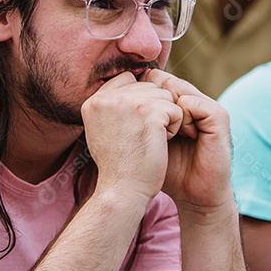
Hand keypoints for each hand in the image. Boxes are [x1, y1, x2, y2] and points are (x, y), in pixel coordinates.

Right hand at [81, 72, 182, 202]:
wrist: (122, 190)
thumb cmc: (118, 166)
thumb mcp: (103, 129)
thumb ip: (112, 106)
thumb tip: (131, 83)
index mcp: (94, 100)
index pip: (128, 80)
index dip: (141, 100)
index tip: (135, 127)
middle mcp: (108, 97)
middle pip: (149, 87)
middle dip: (155, 110)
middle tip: (142, 137)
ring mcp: (129, 102)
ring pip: (165, 96)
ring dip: (165, 118)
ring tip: (150, 140)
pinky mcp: (150, 112)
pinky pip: (176, 109)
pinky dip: (174, 127)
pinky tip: (160, 144)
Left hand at [142, 70, 233, 216]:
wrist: (194, 193)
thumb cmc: (166, 171)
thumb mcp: (143, 140)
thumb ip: (129, 119)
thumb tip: (101, 101)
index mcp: (175, 103)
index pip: (154, 80)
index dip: (138, 94)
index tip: (128, 119)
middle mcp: (192, 100)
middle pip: (164, 81)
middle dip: (148, 103)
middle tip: (140, 126)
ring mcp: (206, 106)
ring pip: (177, 89)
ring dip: (162, 112)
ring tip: (158, 134)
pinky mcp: (219, 117)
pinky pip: (193, 104)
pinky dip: (180, 118)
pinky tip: (174, 136)